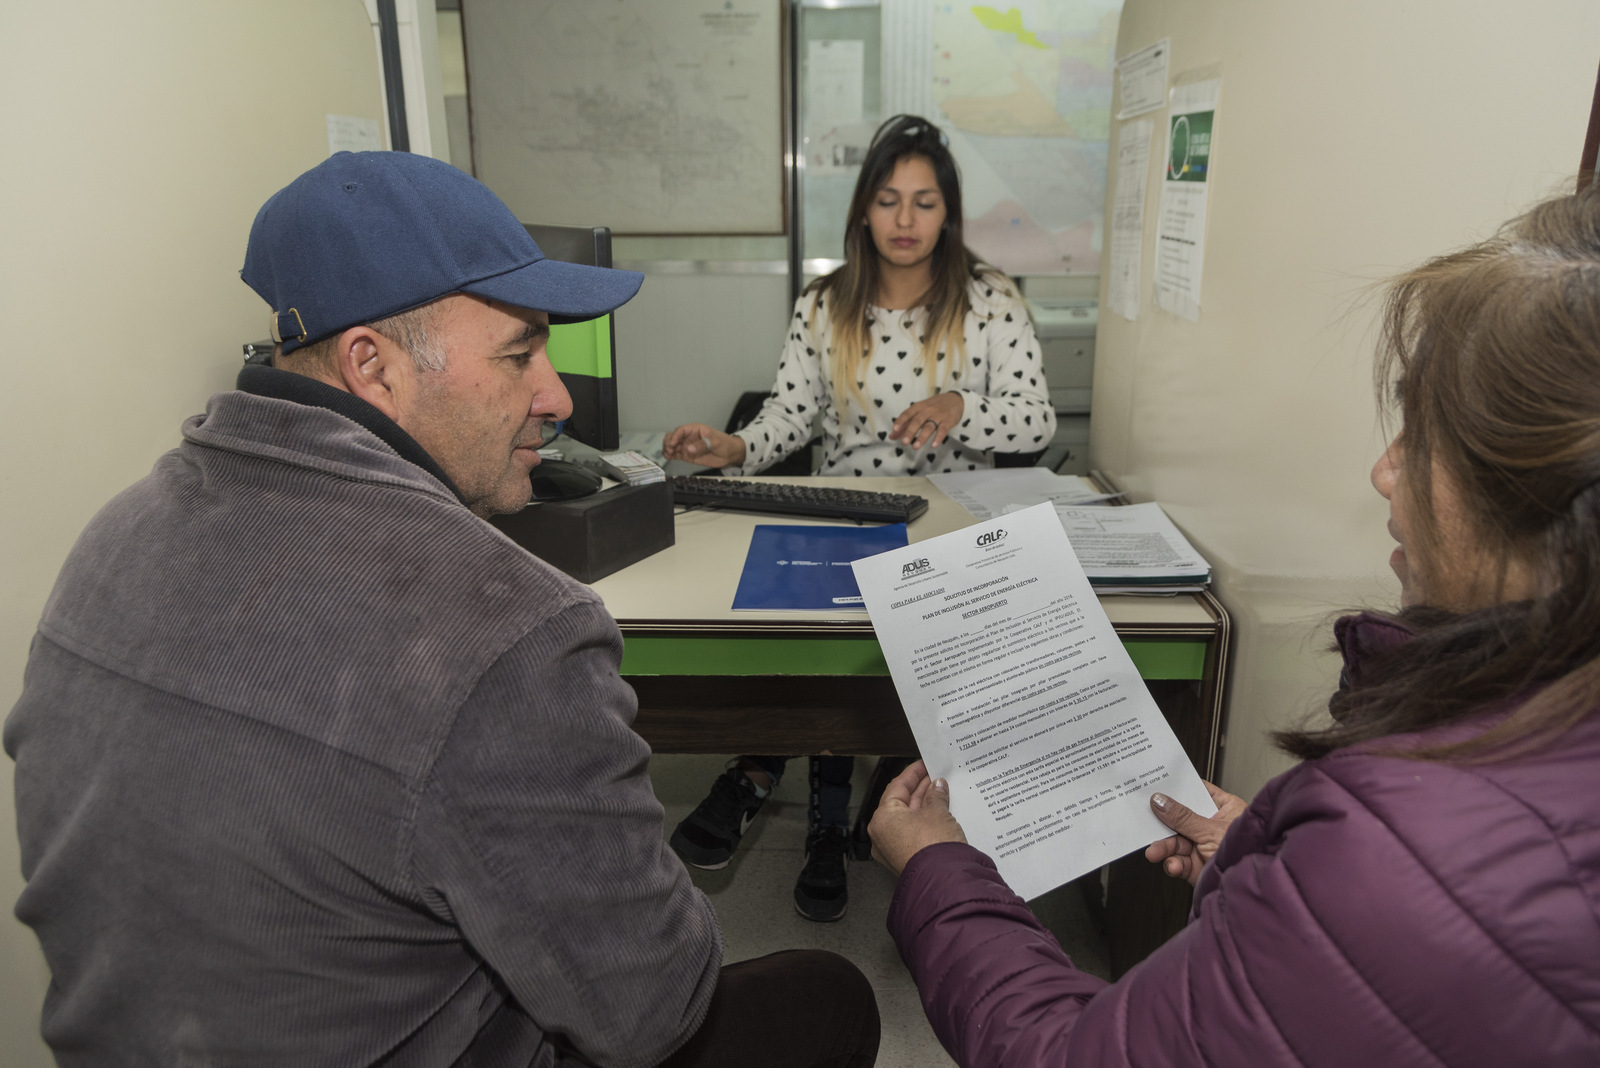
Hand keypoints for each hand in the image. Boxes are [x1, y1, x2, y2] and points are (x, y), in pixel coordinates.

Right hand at [663, 423, 746, 467]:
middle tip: (670, 449)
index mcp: (695, 429)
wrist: (730, 454)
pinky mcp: (687, 455)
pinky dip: (670, 455)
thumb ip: (702, 445)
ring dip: (667, 449)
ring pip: (672, 445)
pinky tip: (668, 457)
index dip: (675, 436)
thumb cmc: (725, 443)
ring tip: (669, 454)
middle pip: (673, 436)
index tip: (672, 443)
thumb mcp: (716, 442)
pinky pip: (675, 454)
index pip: (681, 430)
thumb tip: (689, 448)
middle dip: (668, 442)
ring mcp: (687, 446)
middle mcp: (689, 437)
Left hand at [868, 760, 966, 876]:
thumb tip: (937, 786)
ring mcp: (894, 850)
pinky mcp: (907, 860)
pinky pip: (914, 834)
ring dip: (925, 806)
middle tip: (936, 777)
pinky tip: (941, 814)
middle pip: (901, 804)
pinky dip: (926, 822)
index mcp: (882, 819)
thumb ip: (936, 795)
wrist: (945, 882)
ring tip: (942, 793)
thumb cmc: (934, 849)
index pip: (896, 787)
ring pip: (909, 820)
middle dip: (920, 790)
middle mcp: (883, 836)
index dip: (912, 774)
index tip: (923, 765)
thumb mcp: (937, 812)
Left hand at [890, 392, 964, 450]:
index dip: (900, 421)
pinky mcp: (948, 421)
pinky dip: (938, 437)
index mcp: (918, 407)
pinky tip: (933, 445)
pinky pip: (943, 429)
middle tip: (904, 442)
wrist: (955, 399)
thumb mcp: (919, 413)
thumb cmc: (933, 408)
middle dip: (910, 431)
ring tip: (915, 447)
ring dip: (922, 437)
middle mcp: (927, 410)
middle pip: (917, 421)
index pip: (907, 413)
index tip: (894, 429)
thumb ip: (905, 425)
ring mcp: (938, 415)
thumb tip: (891, 436)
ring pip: (929, 426)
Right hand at [1144, 781, 1247, 885]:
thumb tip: (1160, 801)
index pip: (1198, 793)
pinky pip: (1179, 862)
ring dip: (1164, 848)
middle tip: (1148, 824)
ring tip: (1156, 852)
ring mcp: (1205, 848)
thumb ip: (1183, 817)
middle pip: (1181, 820)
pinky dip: (1173, 864)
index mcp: (1225, 809)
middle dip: (1163, 825)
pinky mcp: (1198, 867)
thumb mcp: (1211, 830)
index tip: (1156, 785)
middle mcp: (1213, 827)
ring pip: (1176, 843)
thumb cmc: (1248, 853)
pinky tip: (1175, 865)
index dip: (1178, 789)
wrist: (1251, 891)